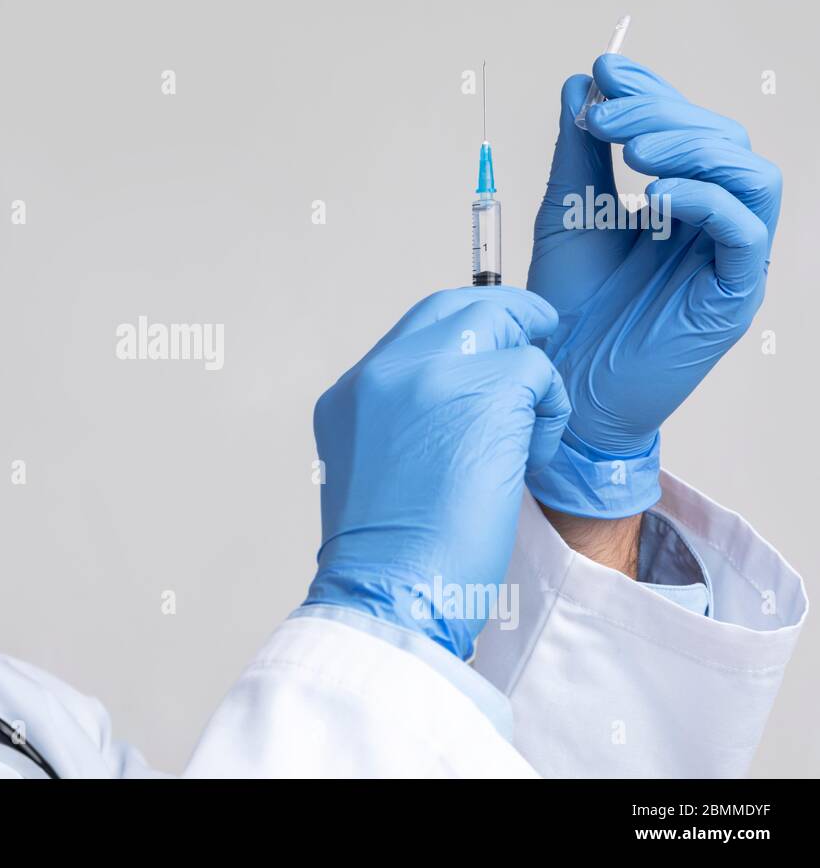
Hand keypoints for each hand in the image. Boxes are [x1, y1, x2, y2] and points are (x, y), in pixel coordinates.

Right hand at [305, 287, 569, 659]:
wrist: (391, 594)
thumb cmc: (390, 556)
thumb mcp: (372, 469)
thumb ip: (402, 419)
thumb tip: (460, 401)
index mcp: (350, 394)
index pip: (416, 329)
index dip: (465, 329)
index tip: (497, 345)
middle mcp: (382, 373)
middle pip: (459, 307)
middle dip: (508, 320)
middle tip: (540, 339)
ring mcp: (430, 376)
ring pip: (504, 329)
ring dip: (531, 377)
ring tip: (530, 432)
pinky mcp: (483, 393)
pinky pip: (538, 373)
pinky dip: (550, 412)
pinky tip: (532, 457)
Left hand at [526, 55, 780, 517]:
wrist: (559, 381)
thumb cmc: (566, 306)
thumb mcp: (567, 211)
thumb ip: (579, 151)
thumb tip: (585, 81)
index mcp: (679, 201)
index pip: (687, 127)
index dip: (652, 91)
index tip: (604, 70)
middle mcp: (713, 223)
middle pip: (723, 140)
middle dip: (662, 114)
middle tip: (603, 115)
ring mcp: (728, 258)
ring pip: (749, 173)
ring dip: (690, 146)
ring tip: (630, 149)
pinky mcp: (732, 294)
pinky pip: (746, 230)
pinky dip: (706, 198)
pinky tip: (655, 194)